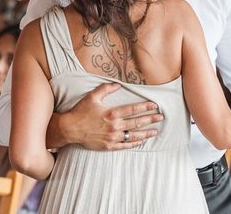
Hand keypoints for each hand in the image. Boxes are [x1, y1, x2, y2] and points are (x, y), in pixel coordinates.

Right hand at [47, 83, 162, 149]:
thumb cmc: (80, 111)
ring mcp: (112, 137)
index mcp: (112, 113)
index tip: (155, 105)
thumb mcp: (93, 96)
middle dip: (151, 119)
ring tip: (155, 131)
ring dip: (146, 133)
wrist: (69, 129)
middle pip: (137, 122)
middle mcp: (114, 126)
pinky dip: (134, 143)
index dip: (145, 107)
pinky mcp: (108, 146)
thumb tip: (118, 84)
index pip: (133, 110)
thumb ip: (106, 88)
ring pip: (133, 135)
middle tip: (161, 117)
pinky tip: (141, 141)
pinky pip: (125, 145)